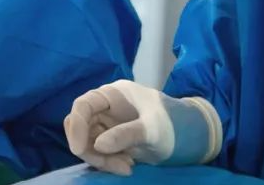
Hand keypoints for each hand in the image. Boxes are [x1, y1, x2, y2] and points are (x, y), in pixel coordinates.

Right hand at [64, 80, 221, 175]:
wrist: (187, 137)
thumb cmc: (171, 124)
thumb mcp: (152, 130)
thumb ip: (126, 135)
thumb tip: (98, 145)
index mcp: (112, 94)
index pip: (83, 106)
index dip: (77, 126)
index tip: (78, 150)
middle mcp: (104, 107)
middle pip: (81, 126)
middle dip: (90, 148)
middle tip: (106, 165)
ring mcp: (105, 123)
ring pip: (87, 142)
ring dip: (101, 159)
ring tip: (126, 168)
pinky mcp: (109, 139)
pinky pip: (97, 152)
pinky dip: (107, 162)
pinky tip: (127, 167)